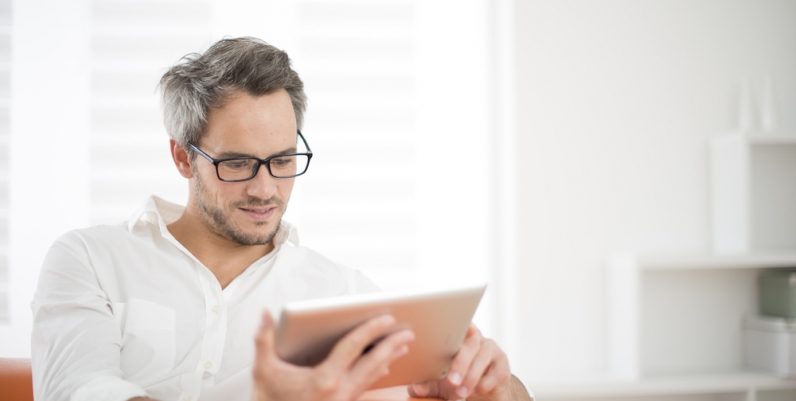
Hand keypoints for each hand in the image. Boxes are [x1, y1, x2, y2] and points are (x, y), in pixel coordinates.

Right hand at [251, 310, 414, 400]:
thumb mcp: (262, 370)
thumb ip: (263, 338)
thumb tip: (265, 315)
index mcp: (323, 381)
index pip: (353, 348)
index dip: (370, 330)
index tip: (386, 318)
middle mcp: (338, 393)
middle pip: (372, 364)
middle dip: (391, 346)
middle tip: (407, 332)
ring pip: (372, 377)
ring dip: (388, 359)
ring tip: (402, 345)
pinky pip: (365, 387)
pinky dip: (377, 374)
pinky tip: (384, 368)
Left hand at [407, 324, 515, 400]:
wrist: (481, 391)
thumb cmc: (455, 380)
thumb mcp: (438, 385)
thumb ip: (427, 385)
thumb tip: (417, 387)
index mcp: (457, 337)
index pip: (458, 326)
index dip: (458, 326)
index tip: (457, 330)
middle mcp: (476, 338)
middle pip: (470, 345)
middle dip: (461, 364)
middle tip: (451, 382)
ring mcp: (491, 349)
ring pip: (483, 357)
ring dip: (471, 376)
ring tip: (461, 392)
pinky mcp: (502, 364)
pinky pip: (496, 372)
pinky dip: (484, 383)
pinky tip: (474, 391)